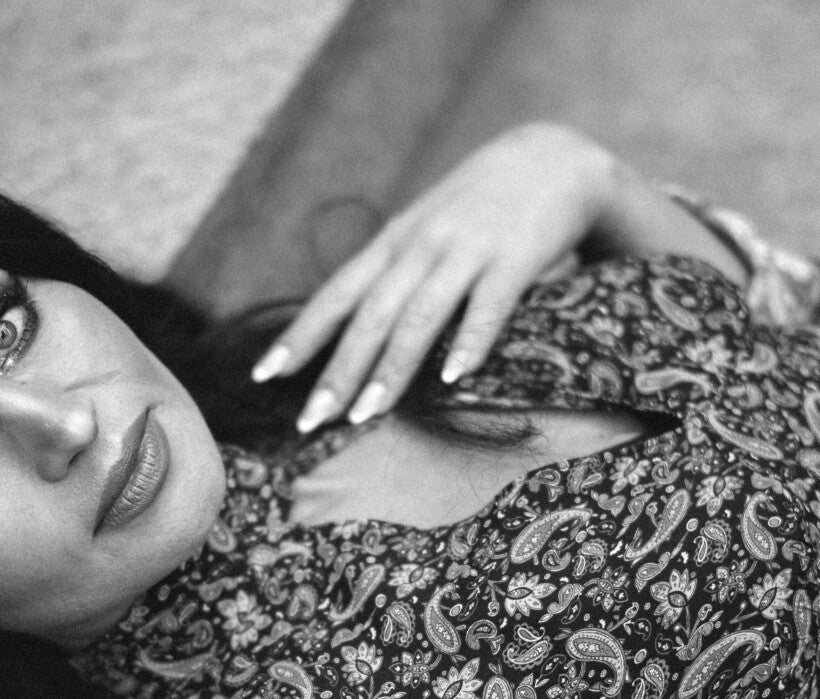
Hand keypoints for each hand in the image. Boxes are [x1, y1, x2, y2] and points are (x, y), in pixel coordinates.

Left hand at [251, 121, 617, 432]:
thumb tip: (354, 335)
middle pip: (369, 316)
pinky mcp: (514, 258)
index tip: (265, 376)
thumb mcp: (426, 231)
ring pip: (419, 316)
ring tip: (367, 414)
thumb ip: (395, 275)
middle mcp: (420, 246)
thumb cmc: (482, 207)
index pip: (335, 296)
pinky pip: (488, 306)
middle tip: (312, 421)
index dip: (301, 336)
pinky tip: (454, 378)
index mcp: (393, 244)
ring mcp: (466, 250)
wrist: (554, 156)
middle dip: (338, 371)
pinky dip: (469, 342)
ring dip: (391, 368)